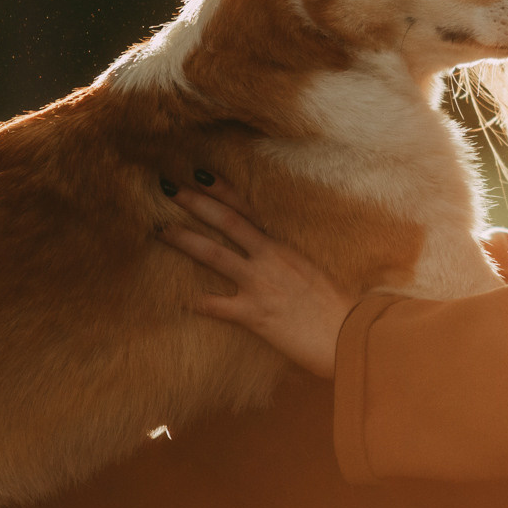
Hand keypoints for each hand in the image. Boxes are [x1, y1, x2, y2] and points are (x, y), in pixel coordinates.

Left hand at [157, 177, 357, 378]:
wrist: (347, 333)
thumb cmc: (336, 306)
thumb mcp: (313, 271)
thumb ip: (289, 261)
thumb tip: (272, 255)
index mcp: (284, 246)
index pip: (248, 210)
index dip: (223, 191)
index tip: (200, 174)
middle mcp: (269, 258)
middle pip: (226, 222)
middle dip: (196, 203)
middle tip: (169, 188)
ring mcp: (260, 284)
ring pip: (214, 255)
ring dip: (184, 240)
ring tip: (160, 230)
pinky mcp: (254, 313)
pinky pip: (215, 306)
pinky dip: (194, 301)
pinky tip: (173, 297)